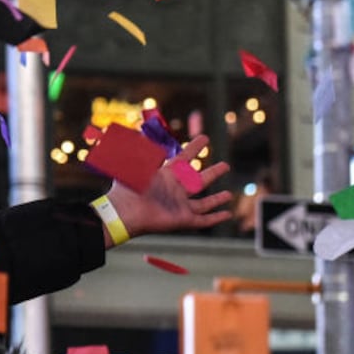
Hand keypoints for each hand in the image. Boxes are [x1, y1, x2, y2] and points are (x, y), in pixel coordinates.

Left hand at [106, 134, 232, 240]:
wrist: (124, 213)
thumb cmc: (127, 190)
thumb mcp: (136, 167)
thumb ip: (143, 153)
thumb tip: (141, 133)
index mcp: (164, 176)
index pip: (183, 159)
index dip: (194, 148)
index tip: (204, 139)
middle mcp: (175, 190)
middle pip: (198, 181)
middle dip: (213, 173)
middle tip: (225, 166)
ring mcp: (179, 206)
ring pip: (203, 203)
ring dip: (216, 199)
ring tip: (229, 194)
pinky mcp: (182, 219)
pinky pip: (203, 220)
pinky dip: (215, 218)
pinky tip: (227, 215)